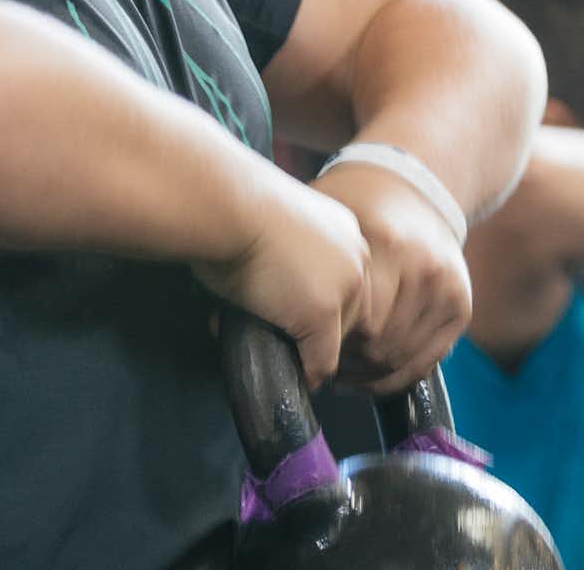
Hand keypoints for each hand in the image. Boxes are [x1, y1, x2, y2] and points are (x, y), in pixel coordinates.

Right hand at [191, 176, 368, 386]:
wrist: (226, 206)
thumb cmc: (232, 208)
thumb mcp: (274, 224)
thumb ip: (288, 253)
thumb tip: (275, 286)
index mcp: (345, 229)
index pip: (349, 281)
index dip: (323, 304)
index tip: (298, 315)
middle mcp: (356, 256)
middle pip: (353, 312)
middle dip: (323, 331)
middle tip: (289, 342)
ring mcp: (344, 286)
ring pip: (339, 339)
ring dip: (313, 351)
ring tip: (284, 357)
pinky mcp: (323, 314)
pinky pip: (322, 360)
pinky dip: (307, 374)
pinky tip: (291, 376)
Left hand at [312, 161, 472, 394]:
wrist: (416, 184)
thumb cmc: (357, 202)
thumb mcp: (327, 214)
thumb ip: (303, 256)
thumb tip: (243, 302)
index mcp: (385, 244)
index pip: (351, 323)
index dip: (326, 346)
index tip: (306, 351)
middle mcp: (422, 267)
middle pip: (376, 344)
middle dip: (346, 364)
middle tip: (323, 365)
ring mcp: (444, 287)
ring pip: (400, 357)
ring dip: (369, 375)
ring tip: (344, 372)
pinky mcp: (460, 304)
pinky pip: (427, 361)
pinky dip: (398, 376)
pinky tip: (372, 372)